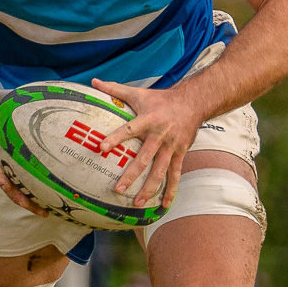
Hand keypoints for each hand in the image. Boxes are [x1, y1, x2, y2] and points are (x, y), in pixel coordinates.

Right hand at [0, 123, 47, 216]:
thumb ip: (5, 124)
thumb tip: (25, 109)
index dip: (2, 179)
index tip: (8, 186)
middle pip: (10, 191)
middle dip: (24, 201)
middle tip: (41, 210)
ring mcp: (1, 178)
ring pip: (15, 194)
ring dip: (29, 204)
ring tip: (46, 212)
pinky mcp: (7, 179)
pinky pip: (19, 189)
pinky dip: (30, 196)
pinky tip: (45, 201)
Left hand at [92, 79, 204, 208]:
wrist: (193, 102)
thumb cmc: (160, 99)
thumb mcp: (139, 93)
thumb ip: (115, 89)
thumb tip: (94, 81)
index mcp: (148, 119)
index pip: (129, 129)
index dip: (116, 138)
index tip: (101, 147)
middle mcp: (160, 135)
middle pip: (145, 158)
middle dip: (132, 174)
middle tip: (118, 189)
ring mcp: (172, 146)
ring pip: (160, 170)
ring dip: (149, 188)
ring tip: (137, 202)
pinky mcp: (181, 153)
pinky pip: (176, 174)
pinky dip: (171, 190)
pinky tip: (164, 205)